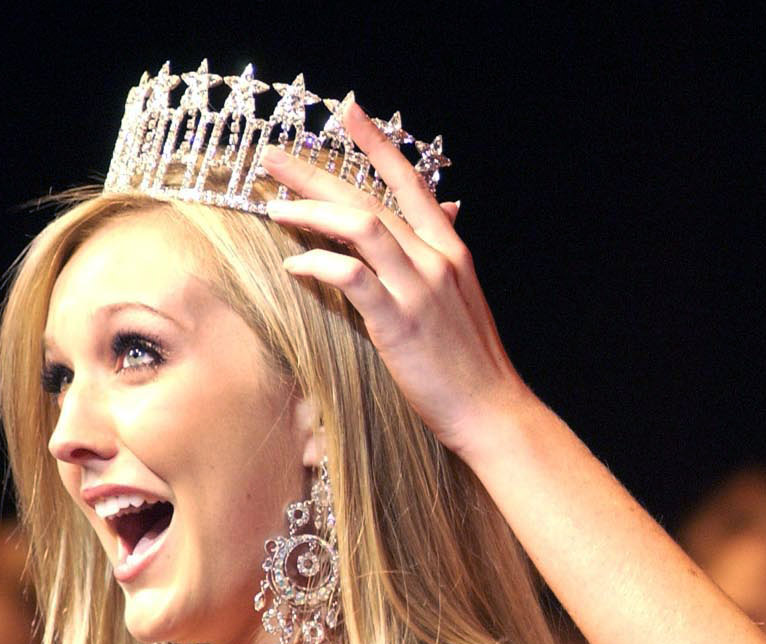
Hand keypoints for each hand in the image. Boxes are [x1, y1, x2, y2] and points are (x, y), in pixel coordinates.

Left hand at [259, 103, 530, 455]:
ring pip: (361, 228)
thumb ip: (440, 260)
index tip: (348, 113)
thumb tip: (434, 226)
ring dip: (312, 213)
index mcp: (451, 250)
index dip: (378, 144)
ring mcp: (418, 290)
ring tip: (274, 209)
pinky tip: (294, 266)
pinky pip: (351, 277)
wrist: (491, 408)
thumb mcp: (461, 299)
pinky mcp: (399, 323)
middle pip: (370, 199)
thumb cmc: (471, 361)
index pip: (411, 182)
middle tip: (274, 159)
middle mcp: (435, 259)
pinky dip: (318, 264)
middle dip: (318, 174)